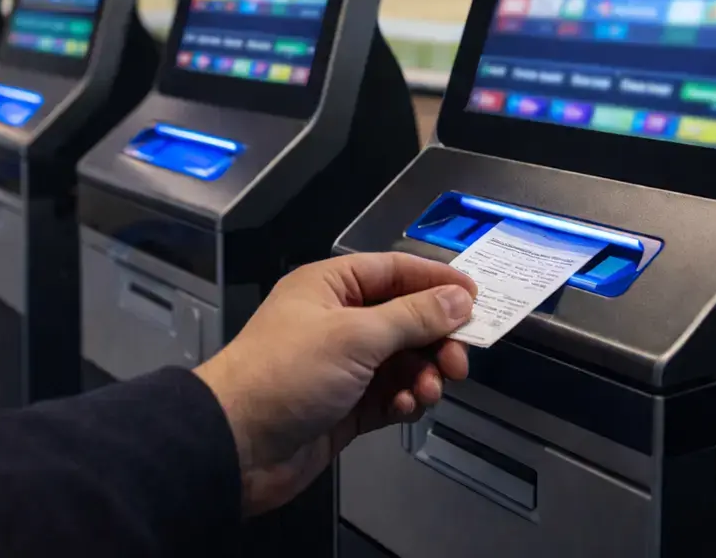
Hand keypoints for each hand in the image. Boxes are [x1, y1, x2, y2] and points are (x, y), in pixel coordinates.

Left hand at [193, 252, 476, 515]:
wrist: (238, 444)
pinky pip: (391, 395)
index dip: (436, 282)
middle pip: (406, 319)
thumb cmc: (284, 374)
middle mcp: (338, 321)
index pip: (395, 271)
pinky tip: (404, 408)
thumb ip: (413, 316)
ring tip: (425, 391)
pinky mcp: (346, 405)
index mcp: (330, 287)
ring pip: (403, 361)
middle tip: (457, 362)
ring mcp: (342, 365)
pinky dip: (404, 400)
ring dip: (423, 375)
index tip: (477, 300)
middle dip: (436, 339)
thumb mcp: (355, 336)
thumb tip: (458, 299)